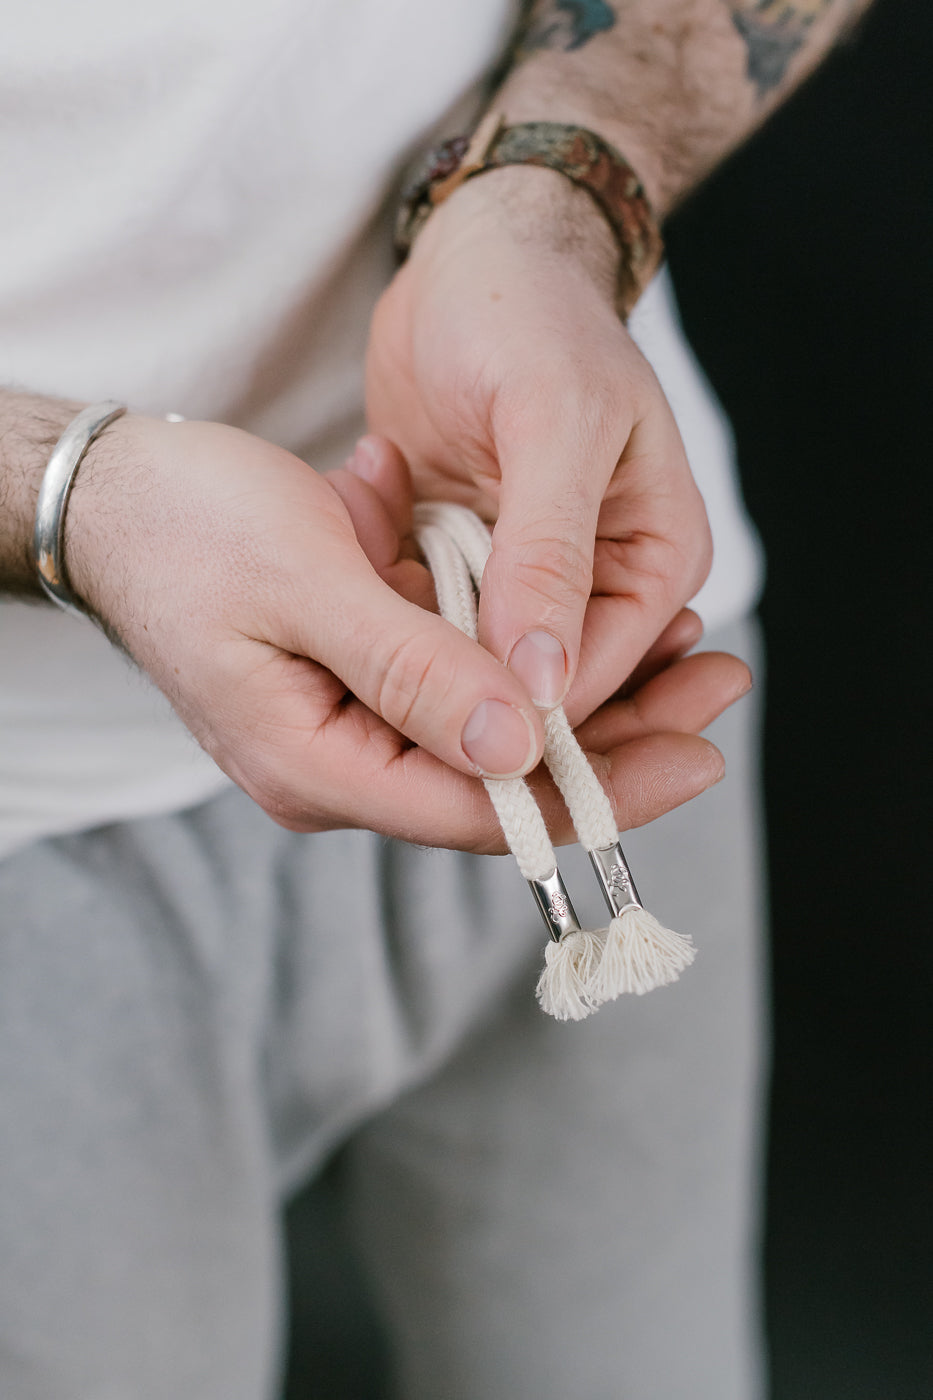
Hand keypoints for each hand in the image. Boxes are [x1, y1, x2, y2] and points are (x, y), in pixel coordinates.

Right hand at [62, 418, 743, 847]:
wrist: (112, 495)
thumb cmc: (190, 527)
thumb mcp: (308, 584)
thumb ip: (414, 671)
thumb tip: (521, 747)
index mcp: (317, 765)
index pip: (484, 812)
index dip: (598, 787)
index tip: (700, 752)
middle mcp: (339, 765)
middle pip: (503, 780)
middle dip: (616, 737)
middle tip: (719, 683)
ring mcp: (350, 725)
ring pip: (494, 731)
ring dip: (586, 690)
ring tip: (688, 646)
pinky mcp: (358, 680)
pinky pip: (462, 685)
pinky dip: (529, 652)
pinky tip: (595, 621)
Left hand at [366, 166, 712, 724]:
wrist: (471, 259)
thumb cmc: (532, 315)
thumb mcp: (553, 420)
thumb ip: (549, 553)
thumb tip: (543, 680)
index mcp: (656, 559)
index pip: (600, 679)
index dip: (527, 717)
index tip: (443, 731)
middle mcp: (600, 586)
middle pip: (542, 693)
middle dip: (464, 697)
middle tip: (379, 690)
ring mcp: (526, 583)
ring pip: (475, 668)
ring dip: (416, 650)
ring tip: (364, 594)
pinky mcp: (465, 568)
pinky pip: (426, 621)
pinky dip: (390, 607)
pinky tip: (359, 559)